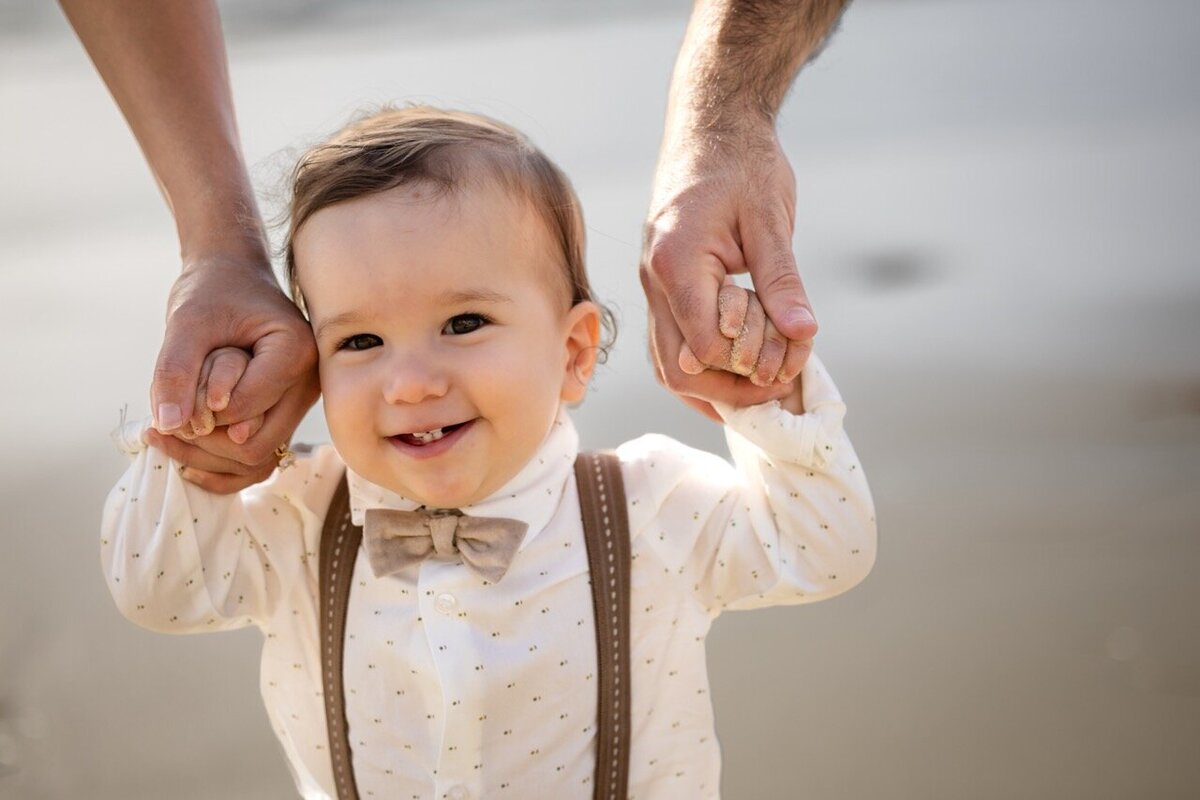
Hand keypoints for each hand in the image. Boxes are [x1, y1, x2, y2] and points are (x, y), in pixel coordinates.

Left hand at [149, 254, 318, 492]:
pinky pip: (259, 461)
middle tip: (160, 427)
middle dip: (202, 442)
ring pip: (256, 460)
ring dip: (207, 459)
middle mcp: (308, 384)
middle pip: (255, 445)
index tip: (175, 390)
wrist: (234, 279)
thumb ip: (175, 370)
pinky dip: (220, 468)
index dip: (203, 408)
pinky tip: (186, 458)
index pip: (247, 408)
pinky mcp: (285, 416)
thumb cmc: (214, 292)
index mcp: (296, 352)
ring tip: (165, 439)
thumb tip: (168, 424)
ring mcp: (299, 404)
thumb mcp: (187, 322)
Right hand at [641, 122, 816, 420]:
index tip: (790, 358)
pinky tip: (735, 375)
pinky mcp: (662, 286)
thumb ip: (782, 280)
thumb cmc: (741, 163)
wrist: (711, 125)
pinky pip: (670, 343)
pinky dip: (700, 367)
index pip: (704, 346)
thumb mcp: (771, 219)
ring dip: (710, 385)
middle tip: (775, 388)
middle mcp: (653, 280)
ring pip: (666, 363)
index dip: (748, 363)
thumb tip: (802, 333)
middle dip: (727, 389)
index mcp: (676, 263)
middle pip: (676, 368)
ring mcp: (653, 285)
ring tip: (756, 390)